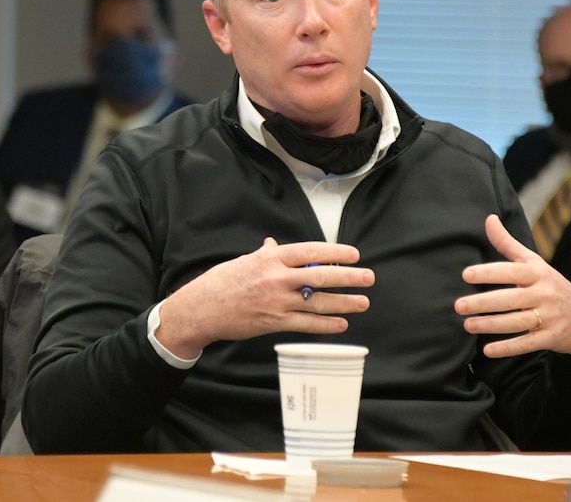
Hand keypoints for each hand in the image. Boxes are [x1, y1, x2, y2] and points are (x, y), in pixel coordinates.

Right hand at [155, 237, 373, 358]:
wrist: (201, 309)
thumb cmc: (221, 282)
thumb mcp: (244, 261)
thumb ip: (265, 255)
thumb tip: (274, 246)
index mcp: (271, 259)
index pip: (310, 252)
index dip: (335, 252)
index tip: (354, 254)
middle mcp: (276, 278)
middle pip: (320, 276)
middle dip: (349, 277)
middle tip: (368, 277)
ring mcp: (277, 302)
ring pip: (317, 302)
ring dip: (344, 303)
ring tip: (363, 302)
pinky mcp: (274, 322)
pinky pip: (306, 324)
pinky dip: (326, 325)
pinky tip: (342, 323)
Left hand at [455, 215, 570, 357]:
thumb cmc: (551, 285)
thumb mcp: (534, 262)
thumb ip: (508, 243)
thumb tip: (488, 218)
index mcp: (537, 273)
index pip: (510, 271)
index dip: (488, 273)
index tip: (466, 275)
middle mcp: (544, 293)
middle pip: (510, 299)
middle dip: (483, 303)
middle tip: (459, 305)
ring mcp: (550, 317)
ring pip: (517, 322)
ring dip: (490, 325)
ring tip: (467, 325)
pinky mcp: (552, 338)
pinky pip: (527, 344)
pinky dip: (507, 348)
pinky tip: (488, 350)